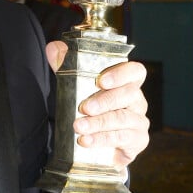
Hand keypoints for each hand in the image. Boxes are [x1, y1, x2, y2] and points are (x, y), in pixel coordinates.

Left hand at [46, 41, 149, 168]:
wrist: (92, 144)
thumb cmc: (89, 111)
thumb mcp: (75, 88)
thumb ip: (65, 67)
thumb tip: (54, 47)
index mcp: (126, 83)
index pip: (135, 72)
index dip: (121, 74)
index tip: (101, 80)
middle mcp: (137, 101)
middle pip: (128, 95)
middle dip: (105, 101)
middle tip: (84, 108)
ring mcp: (138, 121)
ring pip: (122, 119)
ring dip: (99, 123)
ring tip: (78, 127)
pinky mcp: (137, 141)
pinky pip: (122, 138)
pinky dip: (101, 139)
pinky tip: (86, 140)